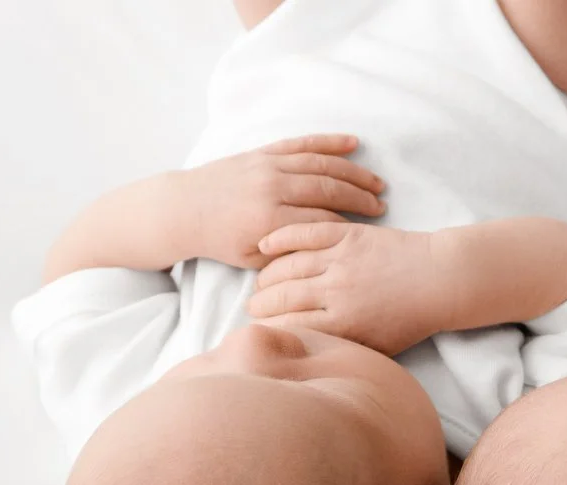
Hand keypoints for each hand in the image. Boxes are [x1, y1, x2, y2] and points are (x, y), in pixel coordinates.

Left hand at [177, 135, 385, 268]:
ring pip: (320, 164)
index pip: (322, 221)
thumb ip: (288, 256)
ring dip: (352, 172)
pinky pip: (301, 144)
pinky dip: (328, 142)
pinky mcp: (263, 152)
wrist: (185, 209)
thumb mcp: (254, 261)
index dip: (349, 226)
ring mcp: (267, 166)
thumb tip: (324, 254)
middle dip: (359, 197)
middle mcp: (271, 189)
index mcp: (269, 222)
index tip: (369, 231)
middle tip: (381, 205)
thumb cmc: (220, 241)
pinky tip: (351, 143)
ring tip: (375, 181)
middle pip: (328, 189)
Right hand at [247, 222, 453, 356]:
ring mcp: (341, 260)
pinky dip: (280, 239)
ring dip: (267, 276)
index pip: (288, 328)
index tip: (256, 332)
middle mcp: (337, 292)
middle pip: (281, 297)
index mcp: (343, 325)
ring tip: (261, 285)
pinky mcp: (348, 236)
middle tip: (253, 307)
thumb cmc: (410, 320)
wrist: (440, 281)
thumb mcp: (378, 349)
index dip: (266, 330)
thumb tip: (305, 356)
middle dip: (260, 305)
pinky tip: (265, 246)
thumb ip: (341, 351)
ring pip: (287, 266)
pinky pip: (305, 233)